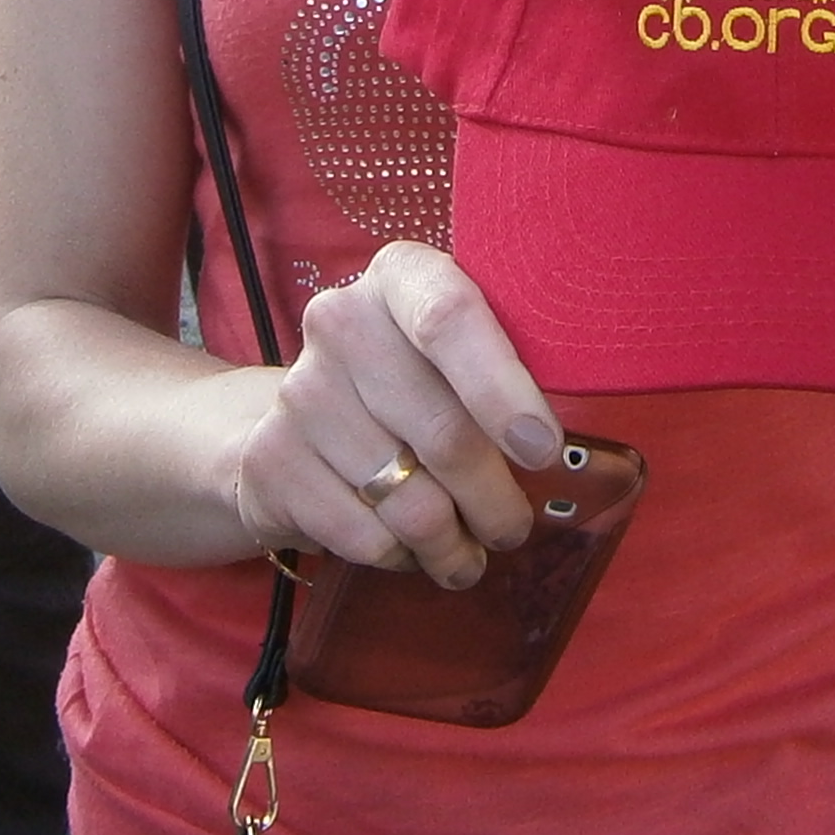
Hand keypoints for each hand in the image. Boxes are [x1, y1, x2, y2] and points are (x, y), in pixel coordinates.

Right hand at [230, 242, 558, 587]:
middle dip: (496, 500)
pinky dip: (402, 557)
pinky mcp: (270, 460)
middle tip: (513, 526)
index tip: (542, 451)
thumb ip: (511, 375)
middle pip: (444, 433)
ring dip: (453, 545)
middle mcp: (340, 322)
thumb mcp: (459, 356)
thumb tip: (565, 453)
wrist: (294, 424)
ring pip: (409, 501)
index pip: (449, 319)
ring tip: (465, 550)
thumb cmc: (413, 384)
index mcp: (402, 276)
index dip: (502, 390)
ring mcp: (298, 392)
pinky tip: (407, 546)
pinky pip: (365, 537)